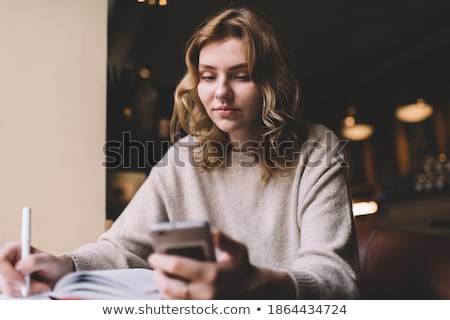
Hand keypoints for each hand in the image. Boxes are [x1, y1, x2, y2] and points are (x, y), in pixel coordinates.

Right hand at [0, 241, 73, 296]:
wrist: (56, 274)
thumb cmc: (52, 264)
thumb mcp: (48, 260)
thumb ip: (35, 261)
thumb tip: (19, 267)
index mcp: (13, 249)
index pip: (0, 262)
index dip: (8, 274)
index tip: (23, 282)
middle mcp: (6, 262)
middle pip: (3, 279)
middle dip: (21, 286)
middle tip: (41, 286)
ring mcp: (5, 274)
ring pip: (7, 289)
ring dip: (26, 291)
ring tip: (42, 286)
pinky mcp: (8, 285)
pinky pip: (12, 294)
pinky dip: (25, 294)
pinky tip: (35, 289)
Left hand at [148, 231, 296, 298]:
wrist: (253, 291)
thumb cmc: (241, 266)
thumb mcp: (238, 249)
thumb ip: (225, 240)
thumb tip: (212, 233)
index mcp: (212, 273)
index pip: (177, 266)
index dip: (161, 260)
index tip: (153, 255)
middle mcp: (206, 292)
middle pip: (170, 287)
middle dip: (158, 275)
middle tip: (155, 266)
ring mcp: (203, 305)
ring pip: (172, 299)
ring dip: (162, 287)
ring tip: (159, 275)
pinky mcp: (201, 311)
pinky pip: (179, 307)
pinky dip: (170, 298)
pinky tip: (167, 287)